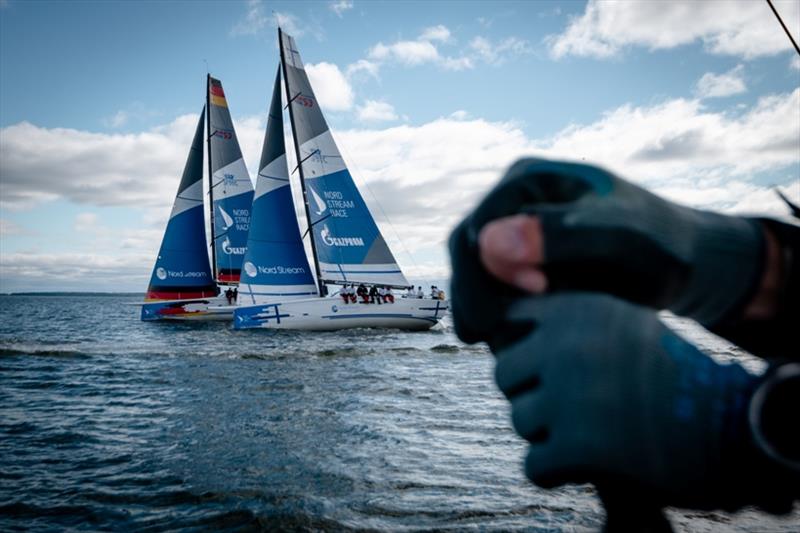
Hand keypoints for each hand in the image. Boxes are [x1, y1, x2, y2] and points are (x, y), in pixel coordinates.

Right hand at [448, 158, 763, 343]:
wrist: (684, 263)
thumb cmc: (660, 246)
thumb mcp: (618, 240)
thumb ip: (558, 238)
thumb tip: (487, 242)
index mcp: (528, 178)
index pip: (477, 228)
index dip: (487, 268)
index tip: (534, 295)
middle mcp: (511, 202)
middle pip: (466, 251)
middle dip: (476, 295)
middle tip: (493, 336)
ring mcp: (513, 232)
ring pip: (472, 274)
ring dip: (480, 308)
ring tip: (501, 340)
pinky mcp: (520, 261)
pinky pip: (489, 289)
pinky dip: (495, 314)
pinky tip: (511, 337)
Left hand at [494, 292, 774, 510]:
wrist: (732, 423)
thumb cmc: (672, 374)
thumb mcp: (621, 324)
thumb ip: (567, 325)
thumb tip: (502, 339)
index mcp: (576, 308)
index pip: (510, 324)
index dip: (527, 352)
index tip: (548, 370)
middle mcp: (567, 343)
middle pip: (506, 374)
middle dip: (532, 393)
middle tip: (570, 409)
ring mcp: (571, 394)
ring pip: (520, 419)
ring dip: (548, 434)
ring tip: (590, 434)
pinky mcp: (579, 445)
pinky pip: (535, 465)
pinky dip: (555, 472)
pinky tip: (583, 466)